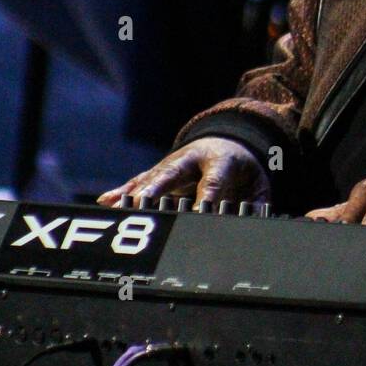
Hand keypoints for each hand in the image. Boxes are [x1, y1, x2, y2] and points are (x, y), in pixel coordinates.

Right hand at [98, 137, 271, 208]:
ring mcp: (173, 164)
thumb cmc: (241, 168)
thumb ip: (258, 204)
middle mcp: (191, 159)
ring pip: (152, 177)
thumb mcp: (257, 183)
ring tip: (118, 206)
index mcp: (221, 160)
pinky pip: (140, 181)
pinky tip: (106, 201)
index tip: (197, 213)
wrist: (228, 141)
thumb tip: (259, 225)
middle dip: (157, 188)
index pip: (213, 180)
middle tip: (142, 205)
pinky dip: (123, 191)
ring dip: (135, 192)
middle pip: (172, 173)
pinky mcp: (161, 172)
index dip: (205, 196)